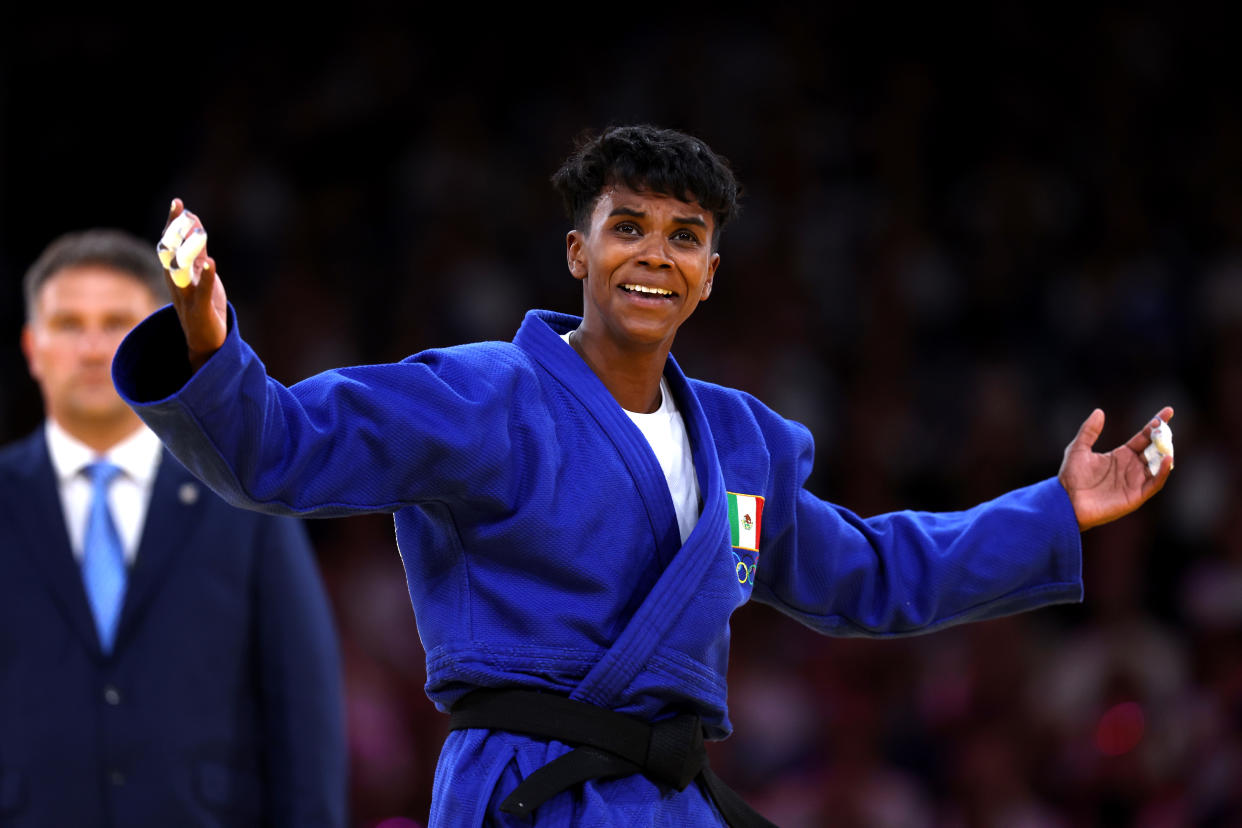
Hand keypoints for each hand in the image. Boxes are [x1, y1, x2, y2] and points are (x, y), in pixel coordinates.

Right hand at [163, 199, 226, 370]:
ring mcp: (186, 295)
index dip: (173, 223)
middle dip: (175, 232)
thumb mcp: (199, 272)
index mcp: (175, 272)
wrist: (206, 341)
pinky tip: (211, 263)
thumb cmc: (203, 304)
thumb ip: (197, 248)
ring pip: (182, 270)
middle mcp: (176, 282)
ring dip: (189, 250)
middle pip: (170, 252)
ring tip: (198, 231)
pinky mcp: (200, 309)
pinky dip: (205, 277)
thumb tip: (192, 219)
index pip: (169, 243)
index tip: (178, 203)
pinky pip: (201, 291)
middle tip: (182, 211)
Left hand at [1059, 407, 1173, 530]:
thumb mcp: (1078, 449)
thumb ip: (1089, 431)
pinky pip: (1155, 483)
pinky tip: (1167, 459)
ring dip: (1166, 453)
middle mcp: (1132, 467)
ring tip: (1167, 441)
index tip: (1168, 411)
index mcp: (1121, 455)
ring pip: (1159, 465)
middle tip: (1165, 426)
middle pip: (1154, 449)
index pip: (1144, 437)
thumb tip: (1099, 411)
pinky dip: (1163, 472)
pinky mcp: (1136, 495)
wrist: (1066, 501)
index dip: (1156, 424)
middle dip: (1163, 437)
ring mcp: (1135, 481)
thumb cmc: (1071, 477)